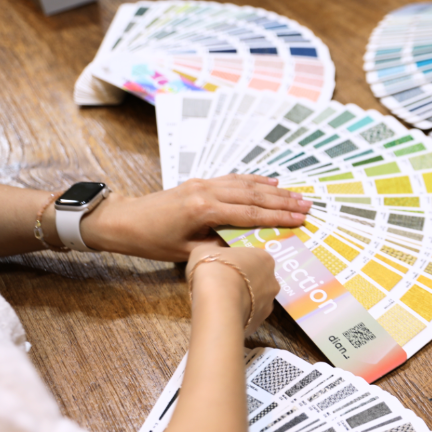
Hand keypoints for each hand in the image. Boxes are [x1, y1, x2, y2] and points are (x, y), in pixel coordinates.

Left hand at [82, 175, 310, 261]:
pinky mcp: (201, 182)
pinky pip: (234, 178)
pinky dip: (255, 180)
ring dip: (274, 190)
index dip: (278, 216)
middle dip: (283, 201)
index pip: (250, 212)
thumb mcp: (187, 253)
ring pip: (247, 184)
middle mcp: (207, 191)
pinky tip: (270, 181)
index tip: (301, 218)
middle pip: (254, 195)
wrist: (123, 221)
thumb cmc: (151, 241)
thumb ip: (218, 246)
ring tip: (297, 195)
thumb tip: (247, 246)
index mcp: (204, 209)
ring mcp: (204, 183)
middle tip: (308, 205)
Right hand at [186, 241, 278, 334]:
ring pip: (254, 301)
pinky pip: (248, 318)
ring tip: (221, 304)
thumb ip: (213, 251)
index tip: (222, 270)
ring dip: (241, 301)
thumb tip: (212, 254)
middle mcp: (272, 281)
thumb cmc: (213, 268)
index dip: (236, 265)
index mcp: (264, 259)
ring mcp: (268, 304)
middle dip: (242, 284)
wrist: (215, 300)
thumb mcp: (205, 251)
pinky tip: (223, 316)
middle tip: (222, 287)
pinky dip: (238, 317)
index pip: (252, 260)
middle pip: (256, 281)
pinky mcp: (259, 323)